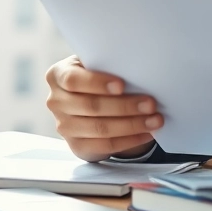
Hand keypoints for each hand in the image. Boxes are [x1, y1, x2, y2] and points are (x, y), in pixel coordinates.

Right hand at [45, 55, 162, 161]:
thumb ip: (109, 64)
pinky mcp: (76, 145)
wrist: (93, 100)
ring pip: (99, 128)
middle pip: (90, 106)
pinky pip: (104, 146)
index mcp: (58, 75)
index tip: (122, 85)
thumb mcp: (99, 65)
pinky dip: (128, 140)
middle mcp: (56, 101)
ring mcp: (64, 126)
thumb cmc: (100, 76)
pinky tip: (145, 134)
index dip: (97, 83)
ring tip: (155, 120)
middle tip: (151, 104)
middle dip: (124, 106)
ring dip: (131, 125)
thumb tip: (139, 69)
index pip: (73, 80)